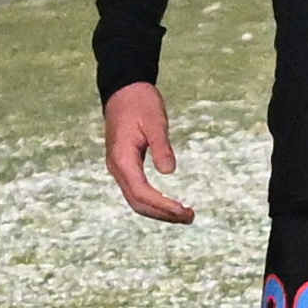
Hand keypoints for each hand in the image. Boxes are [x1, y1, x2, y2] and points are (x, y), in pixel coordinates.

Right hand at [102, 80, 193, 224]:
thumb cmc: (140, 102)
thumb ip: (161, 146)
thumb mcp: (155, 121)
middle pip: (137, 203)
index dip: (162, 205)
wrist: (124, 90)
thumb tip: (169, 171)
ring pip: (136, 200)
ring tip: (184, 215)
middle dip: (163, 214)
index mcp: (122, 158)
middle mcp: (117, 167)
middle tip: (190, 217)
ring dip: (159, 212)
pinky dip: (153, 202)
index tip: (183, 210)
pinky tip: (170, 205)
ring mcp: (119, 168)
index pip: (141, 192)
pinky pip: (137, 191)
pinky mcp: (125, 166)